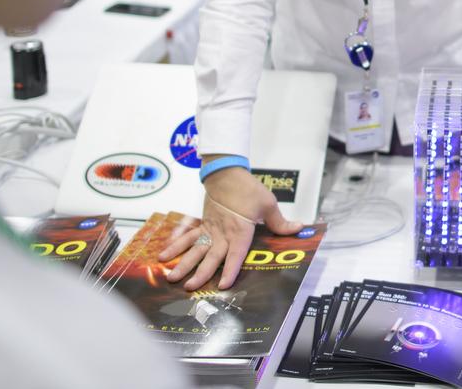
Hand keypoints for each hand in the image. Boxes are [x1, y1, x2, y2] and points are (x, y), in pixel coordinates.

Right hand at [158, 166, 303, 290]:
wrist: (226, 173)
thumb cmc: (248, 189)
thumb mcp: (268, 204)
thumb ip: (280, 222)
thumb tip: (298, 228)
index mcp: (240, 230)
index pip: (236, 253)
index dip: (230, 269)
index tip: (222, 284)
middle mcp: (222, 232)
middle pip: (211, 256)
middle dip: (200, 273)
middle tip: (190, 288)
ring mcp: (210, 229)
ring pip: (195, 249)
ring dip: (183, 263)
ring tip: (171, 277)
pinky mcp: (203, 224)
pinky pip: (188, 237)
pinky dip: (176, 246)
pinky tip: (163, 256)